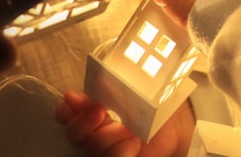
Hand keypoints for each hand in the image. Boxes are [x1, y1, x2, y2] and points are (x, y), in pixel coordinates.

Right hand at [55, 90, 194, 156]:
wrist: (175, 128)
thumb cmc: (152, 108)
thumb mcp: (131, 93)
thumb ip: (107, 90)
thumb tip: (75, 91)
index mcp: (93, 115)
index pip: (66, 114)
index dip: (65, 110)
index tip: (72, 99)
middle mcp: (95, 135)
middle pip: (74, 133)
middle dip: (83, 121)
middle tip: (100, 110)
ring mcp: (105, 151)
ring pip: (93, 147)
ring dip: (111, 136)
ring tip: (130, 130)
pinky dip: (121, 150)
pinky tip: (134, 142)